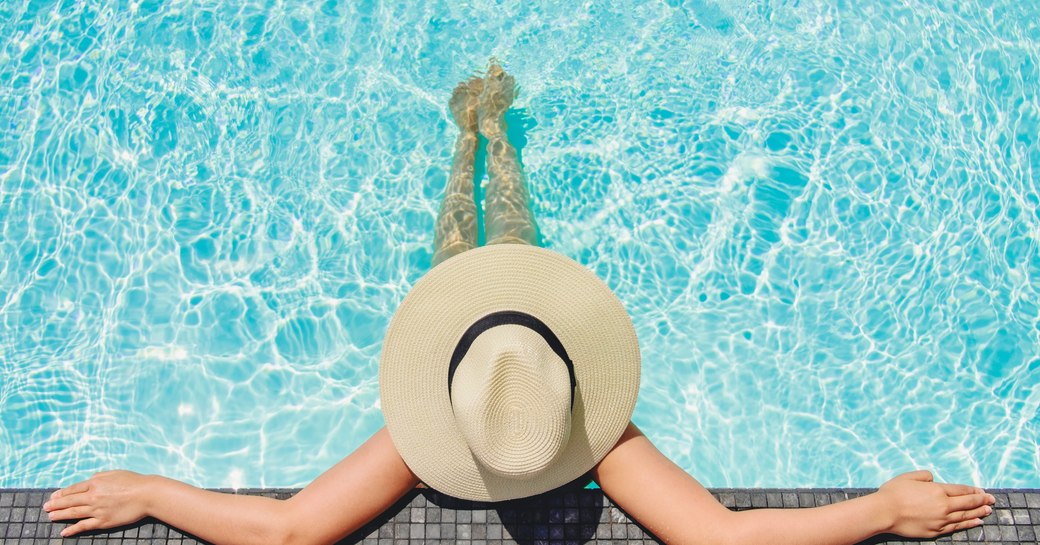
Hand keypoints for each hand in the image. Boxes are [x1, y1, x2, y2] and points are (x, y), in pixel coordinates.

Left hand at [43, 470, 151, 536]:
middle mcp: (93, 496)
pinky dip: (72, 529)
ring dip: (60, 515)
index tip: (52, 497)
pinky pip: (84, 525)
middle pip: (69, 501)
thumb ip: (99, 476)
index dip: (61, 494)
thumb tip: (89, 480)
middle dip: (55, 505)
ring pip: (73, 513)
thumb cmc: (133, 481)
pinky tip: (64, 532)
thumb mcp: (114, 473)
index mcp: (95, 483)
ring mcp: (97, 509)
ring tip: (50, 517)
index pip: (73, 489)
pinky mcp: (103, 521)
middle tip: (45, 508)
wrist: (146, 494)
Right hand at [876, 470, 994, 537]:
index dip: (974, 491)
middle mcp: (944, 506)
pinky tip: (975, 522)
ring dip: (978, 513)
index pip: (962, 490)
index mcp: (938, 490)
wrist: (884, 513)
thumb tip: (933, 478)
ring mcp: (941, 520)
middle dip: (982, 501)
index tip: (982, 491)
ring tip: (988, 511)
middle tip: (992, 500)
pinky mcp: (936, 531)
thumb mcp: (909, 476)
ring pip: (965, 516)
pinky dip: (968, 524)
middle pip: (968, 503)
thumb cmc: (894, 493)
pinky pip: (957, 527)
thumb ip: (924, 475)